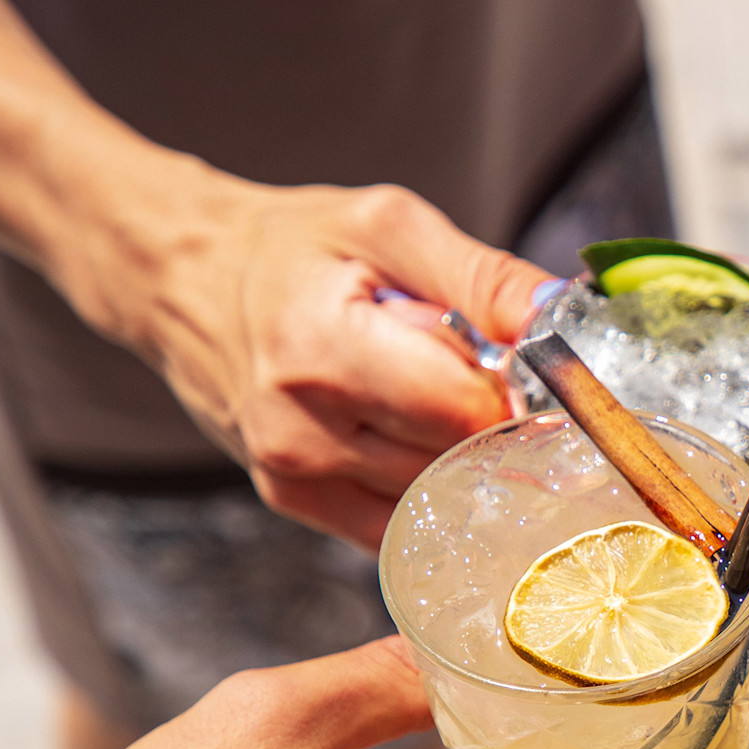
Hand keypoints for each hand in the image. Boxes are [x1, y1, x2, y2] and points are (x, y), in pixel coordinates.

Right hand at [84, 173, 548, 549]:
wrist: (185, 283)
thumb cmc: (291, 248)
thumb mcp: (386, 226)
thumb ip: (482, 276)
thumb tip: (562, 318)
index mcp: (322, 349)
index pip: (464, 409)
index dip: (514, 389)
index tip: (522, 363)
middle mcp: (300, 430)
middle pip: (458, 458)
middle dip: (489, 419)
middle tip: (469, 368)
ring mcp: (293, 476)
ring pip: (439, 497)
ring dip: (458, 452)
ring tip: (424, 391)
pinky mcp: (296, 504)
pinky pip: (403, 521)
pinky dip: (428, 486)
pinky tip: (411, 434)